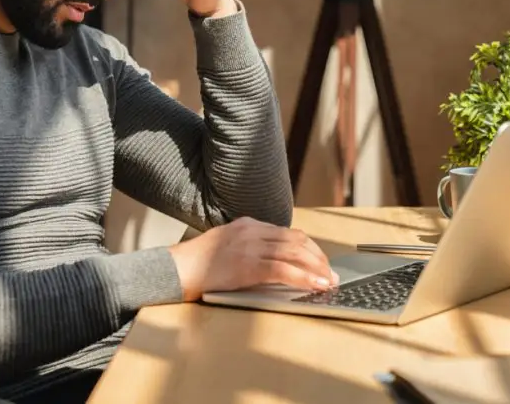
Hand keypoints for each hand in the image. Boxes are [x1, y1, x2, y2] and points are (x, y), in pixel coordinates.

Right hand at [168, 216, 339, 301]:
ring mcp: (250, 247)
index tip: (321, 260)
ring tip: (329, 281)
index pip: (288, 233)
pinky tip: (315, 285)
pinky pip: (283, 270)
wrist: (178, 268)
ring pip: (294, 253)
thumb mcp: (226, 244)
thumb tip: (275, 260)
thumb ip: (249, 245)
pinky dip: (304, 278)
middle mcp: (252, 231)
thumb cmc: (199, 262)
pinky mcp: (247, 265)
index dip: (309, 247)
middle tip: (331, 273)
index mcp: (248, 224)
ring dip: (316, 268)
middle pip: (296, 240)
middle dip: (318, 257)